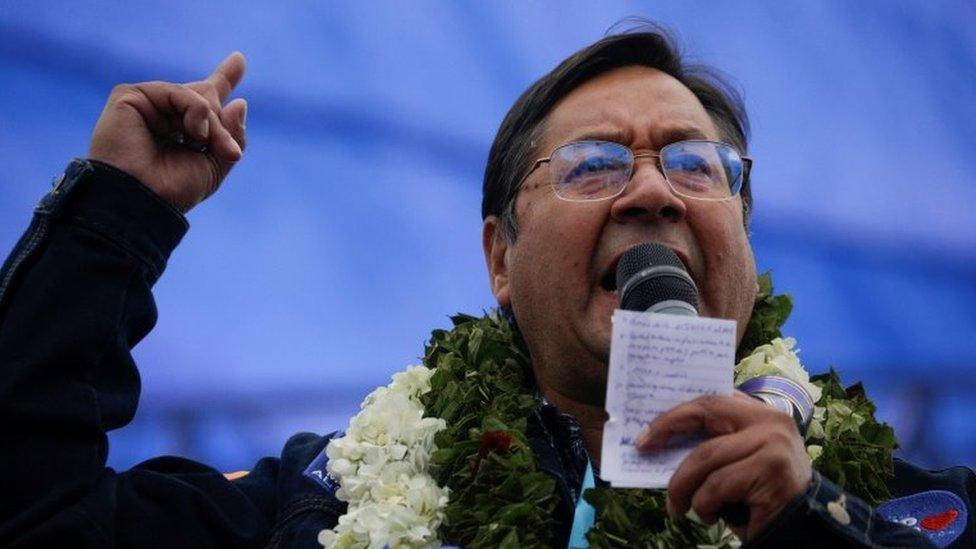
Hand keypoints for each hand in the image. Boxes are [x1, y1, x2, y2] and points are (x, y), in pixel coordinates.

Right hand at [88, 52, 247, 212]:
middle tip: (229, 152)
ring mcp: (146, 105)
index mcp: (179, 132)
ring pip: (196, 99)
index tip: (239, 59)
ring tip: (211, 147)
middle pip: (206, 99)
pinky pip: (178, 92)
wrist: (142, 200)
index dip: (222, 79)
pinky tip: (195, 132)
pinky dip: (196, 110)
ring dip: (212, 124)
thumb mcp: (214, 166)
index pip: (204, 101)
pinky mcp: (129, 96)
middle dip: (220, 125)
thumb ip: (231, 136)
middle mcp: (162, 116)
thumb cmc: (173, 191)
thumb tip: (240, 102)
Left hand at [635, 391, 811, 540]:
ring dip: (682, 486)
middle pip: (706, 414)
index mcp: (761, 413)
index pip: (711, 400)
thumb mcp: (735, 461)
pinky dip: (704, 505)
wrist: (801, 531)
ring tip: (677, 506)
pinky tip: (711, 515)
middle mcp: (772, 422)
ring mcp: (774, 445)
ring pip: (706, 456)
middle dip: (667, 429)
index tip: (647, 431)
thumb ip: (712, 443)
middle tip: (644, 449)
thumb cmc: (759, 496)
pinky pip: (717, 486)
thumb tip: (660, 438)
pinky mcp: (772, 472)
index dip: (676, 413)